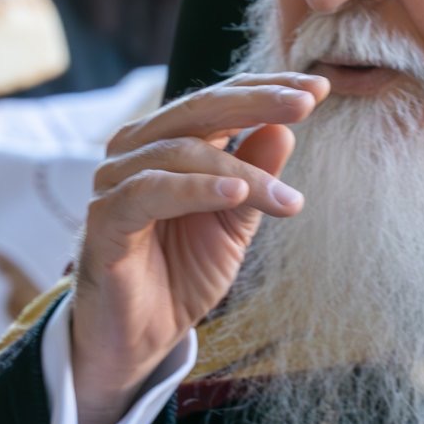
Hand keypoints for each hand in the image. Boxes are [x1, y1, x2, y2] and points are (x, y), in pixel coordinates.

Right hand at [70, 72, 329, 423]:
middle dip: (257, 102)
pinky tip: (236, 194)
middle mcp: (138, 148)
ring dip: (242, 171)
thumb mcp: (234, 223)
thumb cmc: (183, 272)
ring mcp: (116, 180)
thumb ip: (256, 178)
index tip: (319, 88)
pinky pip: (150, 191)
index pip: (221, 99)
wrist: (141, 336)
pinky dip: (195, 189)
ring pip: (182, 152)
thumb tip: (286, 130)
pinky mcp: (104, 218)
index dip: (267, 88)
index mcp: (171, 140)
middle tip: (306, 105)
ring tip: (286, 198)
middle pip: (200, 108)